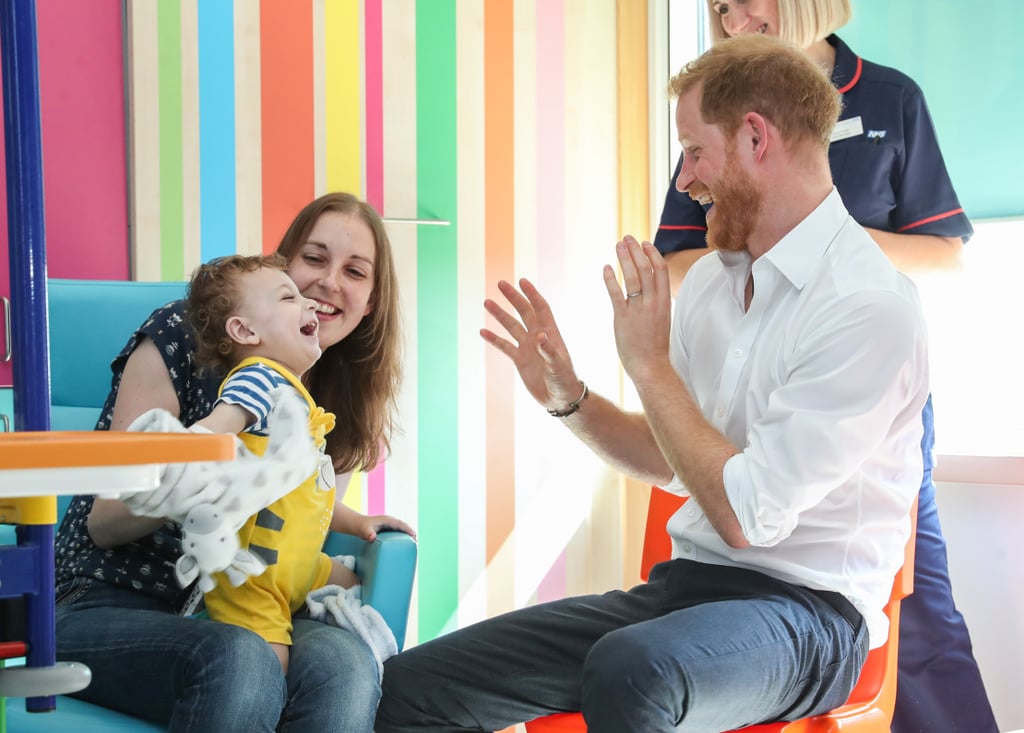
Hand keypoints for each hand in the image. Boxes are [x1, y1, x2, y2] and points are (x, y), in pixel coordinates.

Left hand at [350, 512, 416, 542]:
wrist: (356, 525)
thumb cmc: (360, 527)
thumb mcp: (364, 530)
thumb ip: (368, 534)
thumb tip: (372, 538)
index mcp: (387, 520)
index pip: (400, 524)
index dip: (408, 529)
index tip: (414, 536)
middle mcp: (389, 522)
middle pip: (403, 526)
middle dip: (410, 532)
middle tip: (416, 542)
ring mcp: (388, 525)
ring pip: (400, 529)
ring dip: (407, 535)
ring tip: (412, 544)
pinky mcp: (386, 530)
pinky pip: (396, 533)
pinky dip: (401, 537)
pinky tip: (403, 544)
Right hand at [480, 278, 581, 411]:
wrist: (560, 398)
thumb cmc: (565, 380)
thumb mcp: (558, 365)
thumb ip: (548, 350)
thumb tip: (539, 335)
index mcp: (550, 333)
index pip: (540, 308)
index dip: (532, 294)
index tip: (522, 281)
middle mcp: (537, 337)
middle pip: (524, 312)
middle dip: (513, 298)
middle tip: (500, 284)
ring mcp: (527, 347)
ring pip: (511, 326)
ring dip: (500, 315)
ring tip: (487, 302)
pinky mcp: (520, 360)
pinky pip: (504, 346)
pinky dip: (494, 339)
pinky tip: (483, 332)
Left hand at [602, 237, 672, 380]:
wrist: (651, 366)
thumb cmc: (655, 344)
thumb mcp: (662, 318)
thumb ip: (657, 301)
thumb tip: (651, 288)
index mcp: (665, 301)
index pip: (660, 270)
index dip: (652, 254)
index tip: (645, 243)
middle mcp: (653, 302)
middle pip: (646, 269)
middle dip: (636, 250)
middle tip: (628, 238)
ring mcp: (638, 310)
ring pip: (632, 277)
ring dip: (624, 258)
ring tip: (618, 245)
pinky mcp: (623, 318)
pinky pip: (616, 294)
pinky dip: (610, 279)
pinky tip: (606, 267)